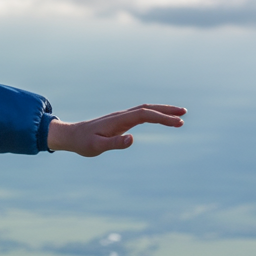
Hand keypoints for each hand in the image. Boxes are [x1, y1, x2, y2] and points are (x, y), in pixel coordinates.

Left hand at [47, 104, 185, 157]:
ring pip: (145, 110)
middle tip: (184, 114)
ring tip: (179, 116)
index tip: (177, 123)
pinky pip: (140, 114)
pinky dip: (154, 114)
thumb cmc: (83, 143)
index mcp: (118, 120)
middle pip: (148, 108)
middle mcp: (121, 115)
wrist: (71, 135)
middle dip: (166, 111)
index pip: (145, 115)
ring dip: (162, 111)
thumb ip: (114, 143)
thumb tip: (132, 139)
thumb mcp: (96, 147)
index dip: (162, 118)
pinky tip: (161, 118)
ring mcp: (121, 117)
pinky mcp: (120, 121)